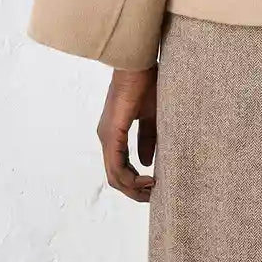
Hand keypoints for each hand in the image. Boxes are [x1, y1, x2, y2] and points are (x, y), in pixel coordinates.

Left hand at [97, 66, 157, 201]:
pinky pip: (116, 165)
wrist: (138, 65)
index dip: (136, 182)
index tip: (156, 185)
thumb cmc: (146, 84)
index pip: (120, 168)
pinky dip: (131, 177)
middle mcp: (106, 138)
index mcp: (114, 134)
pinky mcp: (112, 134)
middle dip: (135, 191)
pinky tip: (148, 178)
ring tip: (153, 189)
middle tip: (154, 195)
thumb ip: (147, 139)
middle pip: (115, 178)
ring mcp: (107, 137)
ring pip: (115, 176)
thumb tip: (146, 161)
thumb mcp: (151, 117)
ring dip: (134, 187)